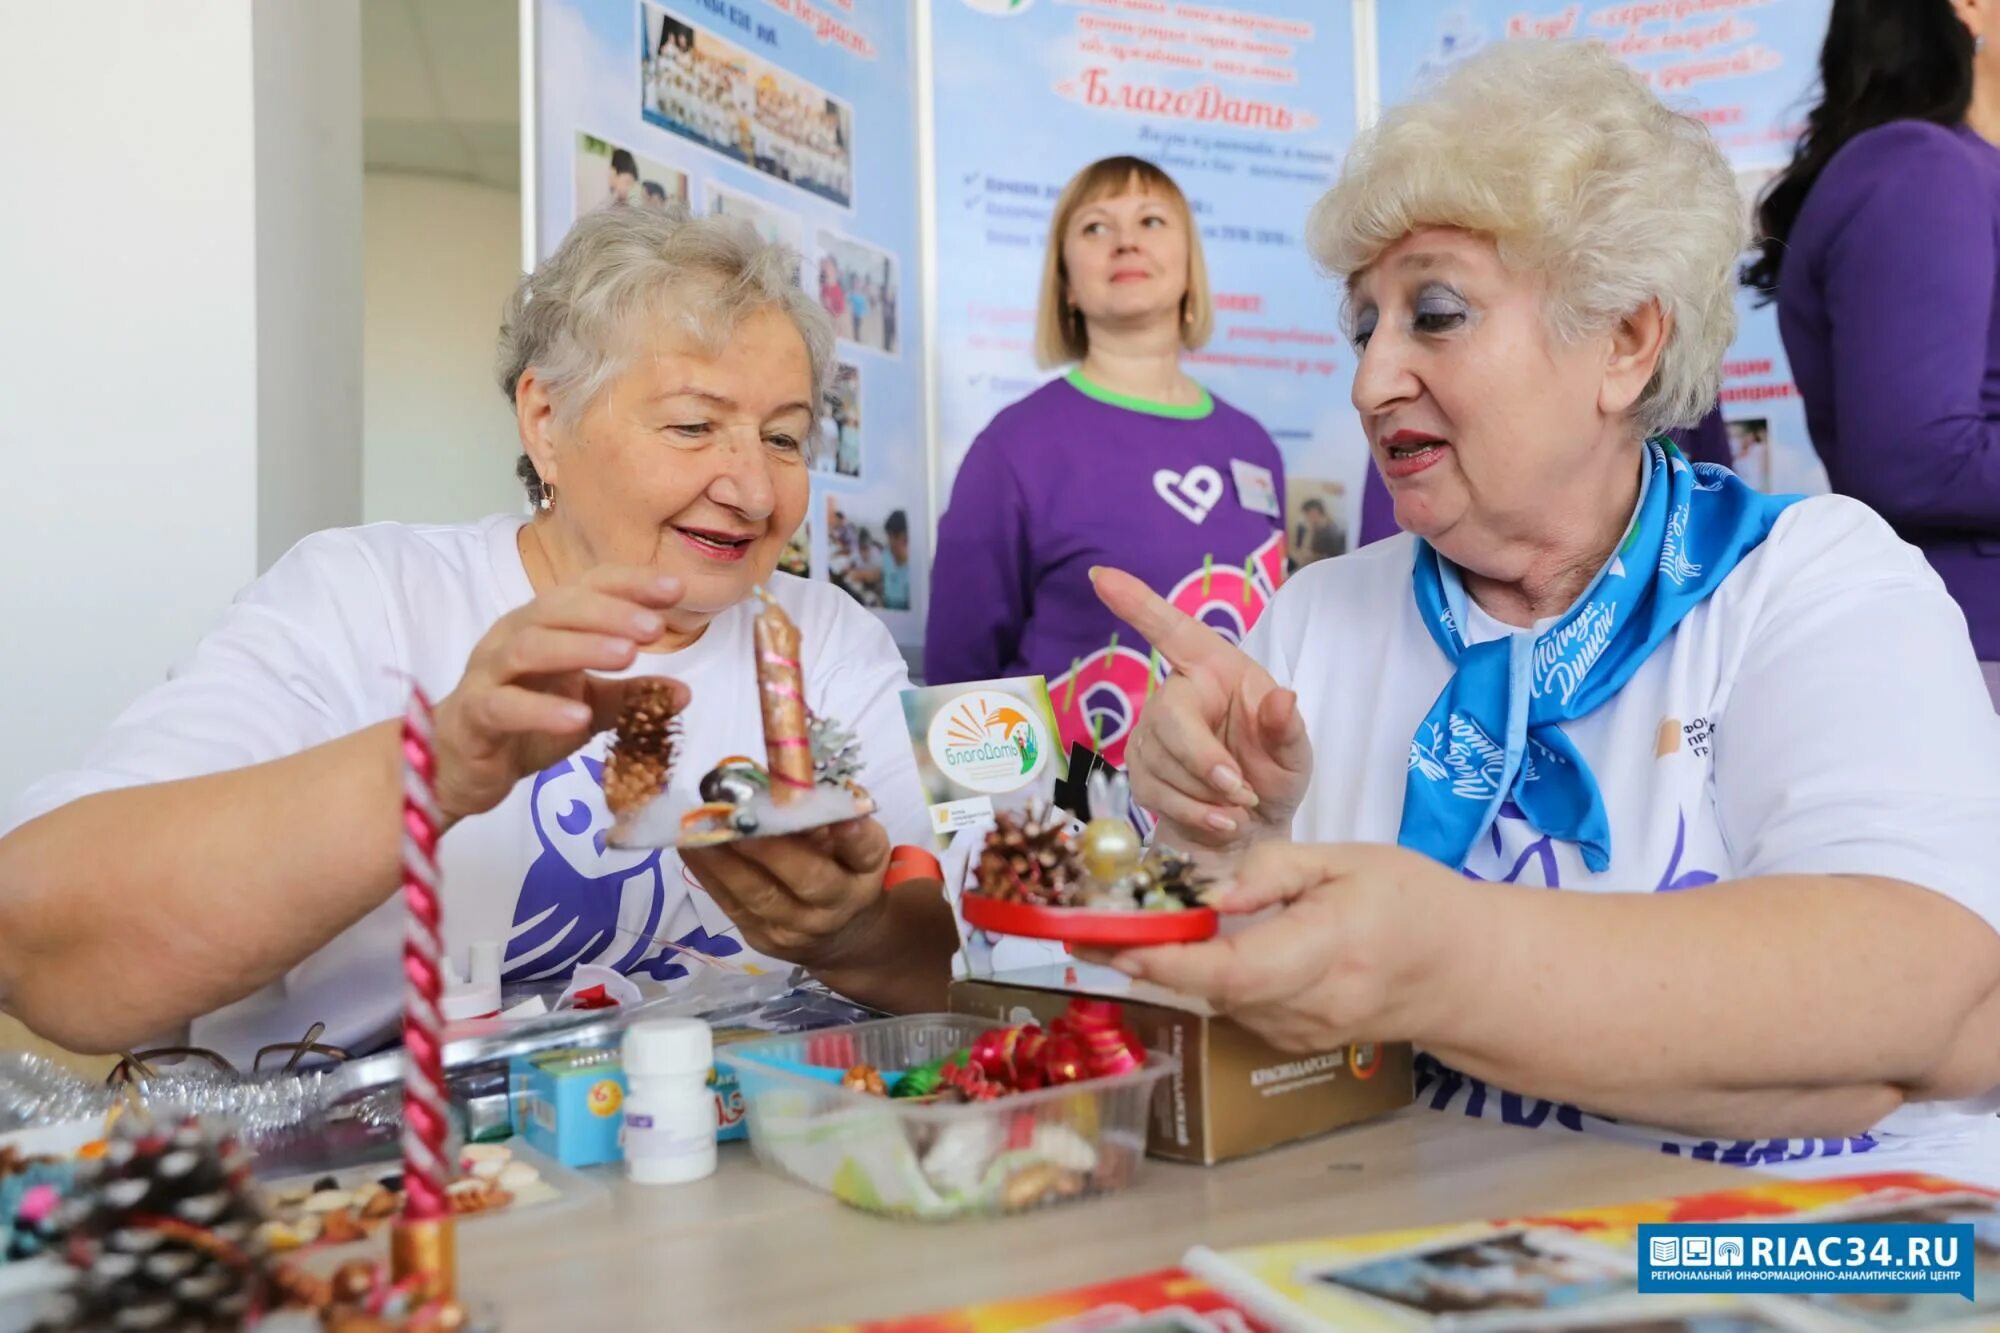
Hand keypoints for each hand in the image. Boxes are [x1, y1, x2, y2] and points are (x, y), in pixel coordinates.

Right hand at [433, 566, 689, 822]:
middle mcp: (514, 635)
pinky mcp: (474, 713)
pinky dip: (541, 709)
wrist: (463, 765)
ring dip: (581, 647)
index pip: (588, 588)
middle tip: (655, 627)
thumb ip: (631, 696)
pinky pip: (504, 704)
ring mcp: (489, 672)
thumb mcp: (588, 706)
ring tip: (628, 658)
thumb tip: (683, 693)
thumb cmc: (525, 721)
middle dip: (610, 612)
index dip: (629, 584)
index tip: (675, 590)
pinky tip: (578, 717)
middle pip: (558, 608)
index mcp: (544, 623)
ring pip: (529, 646)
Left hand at [681, 817, 891, 971]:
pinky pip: (731, 904)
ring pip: (759, 894)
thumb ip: (831, 818)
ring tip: (700, 829)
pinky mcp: (761, 938)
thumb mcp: (854, 843)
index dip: (852, 834)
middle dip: (770, 848)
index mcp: (865, 870)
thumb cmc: (844, 870)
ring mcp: (796, 928)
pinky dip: (708, 873)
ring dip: (725, 860)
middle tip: (738, 816)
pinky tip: (690, 846)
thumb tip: (788, 789)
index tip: (837, 815)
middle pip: (808, 878)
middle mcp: (836, 904)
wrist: (842, 936)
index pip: (864, 850)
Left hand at [1089, 842, 1451, 1052]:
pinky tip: (1183, 950)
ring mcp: (1304, 1033)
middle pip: (1212, 993)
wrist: (1462, 971)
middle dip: (1145, 963)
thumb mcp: (1346, 860)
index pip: (1235, 970)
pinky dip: (1203, 980)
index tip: (1116, 943)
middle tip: (1085, 933)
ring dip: (1168, 972)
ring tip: (1119, 932)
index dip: (1170, 963)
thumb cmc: (1410, 901)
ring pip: (1217, 1002)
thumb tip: (1205, 896)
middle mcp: (1313, 1004)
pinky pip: (1235, 1008)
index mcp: (1329, 950)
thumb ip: (1271, 873)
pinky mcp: (1295, 1040)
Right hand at [1090, 567, 1311, 849]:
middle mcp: (1177, 695)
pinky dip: (1195, 813)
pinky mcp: (1139, 774)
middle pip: (1167, 716)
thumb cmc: (1274, 774)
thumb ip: (1287, 729)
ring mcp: (1151, 736)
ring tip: (1242, 805)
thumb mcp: (1295, 754)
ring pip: (1163, 763)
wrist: (1256, 830)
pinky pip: (1156, 794)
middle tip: (1242, 790)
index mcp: (1215, 670)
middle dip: (1203, 759)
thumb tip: (1283, 699)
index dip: (1137, 603)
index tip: (1101, 576)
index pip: (1174, 631)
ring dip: (1208, 794)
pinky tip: (1223, 821)